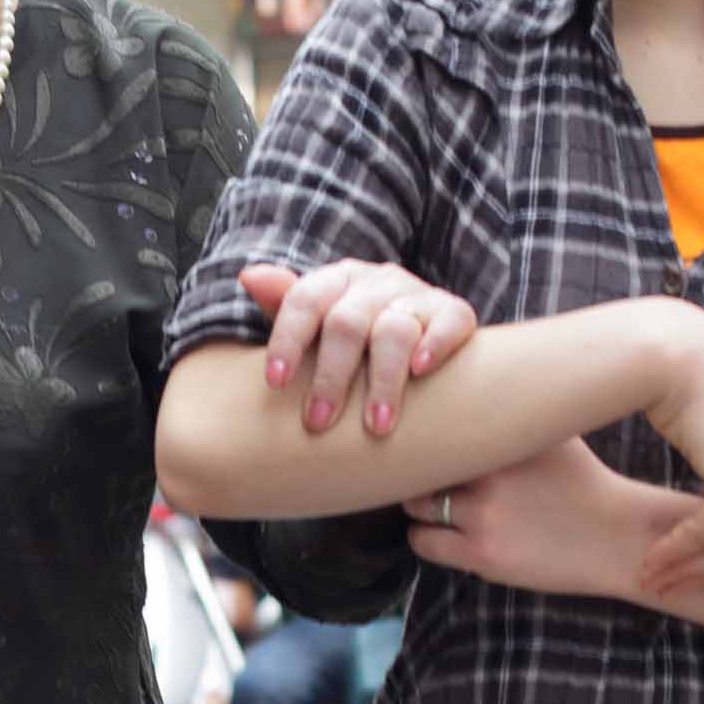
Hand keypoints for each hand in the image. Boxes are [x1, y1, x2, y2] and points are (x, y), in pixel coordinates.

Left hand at [238, 259, 478, 436]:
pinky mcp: (454, 311)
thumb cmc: (351, 340)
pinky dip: (435, 344)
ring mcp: (416, 295)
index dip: (288, 339)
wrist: (418, 332)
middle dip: (330, 376)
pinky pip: (449, 321)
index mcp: (335, 282)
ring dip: (383, 380)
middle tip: (317, 422)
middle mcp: (375, 282)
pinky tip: (420, 372)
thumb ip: (283, 304)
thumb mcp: (315, 325)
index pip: (304, 300)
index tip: (275, 382)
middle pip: (347, 323)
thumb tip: (249, 276)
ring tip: (375, 426)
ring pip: (395, 329)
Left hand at [406, 438, 698, 600]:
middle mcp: (493, 469)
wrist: (620, 537)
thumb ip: (513, 411)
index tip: (422, 435)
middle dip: (419, 468)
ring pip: (415, 503)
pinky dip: (427, 537)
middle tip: (424, 472)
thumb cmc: (582, 482)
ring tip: (442, 504)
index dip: (427, 430)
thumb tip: (475, 382)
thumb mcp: (553, 434)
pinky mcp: (482, 554)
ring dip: (422, 505)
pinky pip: (422, 541)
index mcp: (508, 433)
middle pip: (420, 461)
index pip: (439, 419)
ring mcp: (485, 513)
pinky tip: (447, 533)